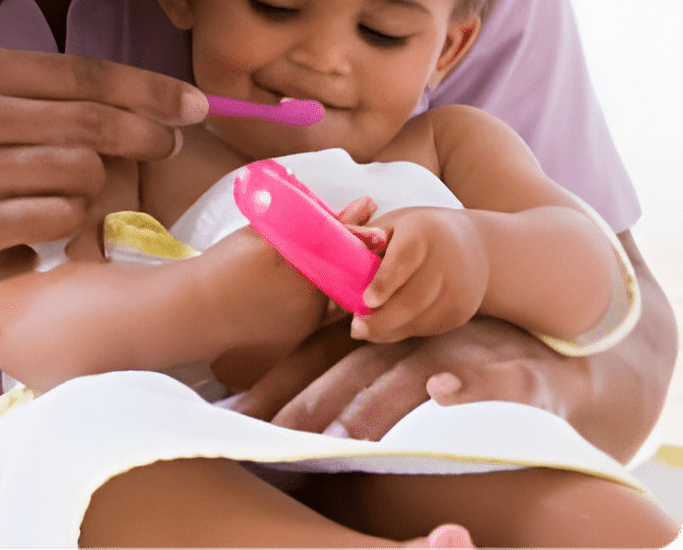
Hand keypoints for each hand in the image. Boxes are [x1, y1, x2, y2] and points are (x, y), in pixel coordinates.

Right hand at [0, 46, 205, 271]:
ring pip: (79, 174)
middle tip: (169, 145)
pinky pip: (52, 219)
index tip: (194, 104)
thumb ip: (36, 89)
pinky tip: (56, 217)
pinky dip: (68, 219)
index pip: (86, 74)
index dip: (150, 90)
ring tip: (81, 189)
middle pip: (92, 123)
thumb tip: (132, 95)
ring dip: (96, 185)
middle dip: (146, 134)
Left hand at [235, 316, 587, 439]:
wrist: (546, 358)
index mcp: (374, 342)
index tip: (234, 417)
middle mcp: (410, 341)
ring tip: (348, 435)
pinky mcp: (513, 371)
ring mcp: (461, 352)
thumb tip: (273, 430)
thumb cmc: (450, 368)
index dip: (274, 387)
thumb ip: (337, 398)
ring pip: (412, 375)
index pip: (314, 362)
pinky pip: (494, 379)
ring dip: (380, 403)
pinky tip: (446, 393)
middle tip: (278, 439)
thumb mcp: (390, 373)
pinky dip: (471, 384)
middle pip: (352, 372)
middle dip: (314, 405)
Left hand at [350, 208, 488, 342]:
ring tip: (365, 330)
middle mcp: (448, 260)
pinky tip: (388, 326)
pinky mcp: (462, 311)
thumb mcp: (393, 225)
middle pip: (413, 298)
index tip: (366, 301)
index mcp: (424, 231)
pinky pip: (428, 328)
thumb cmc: (418, 233)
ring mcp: (460, 289)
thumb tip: (335, 250)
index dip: (385, 282)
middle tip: (355, 329)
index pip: (405, 259)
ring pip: (419, 319)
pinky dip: (404, 330)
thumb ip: (365, 239)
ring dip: (389, 329)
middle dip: (382, 319)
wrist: (475, 246)